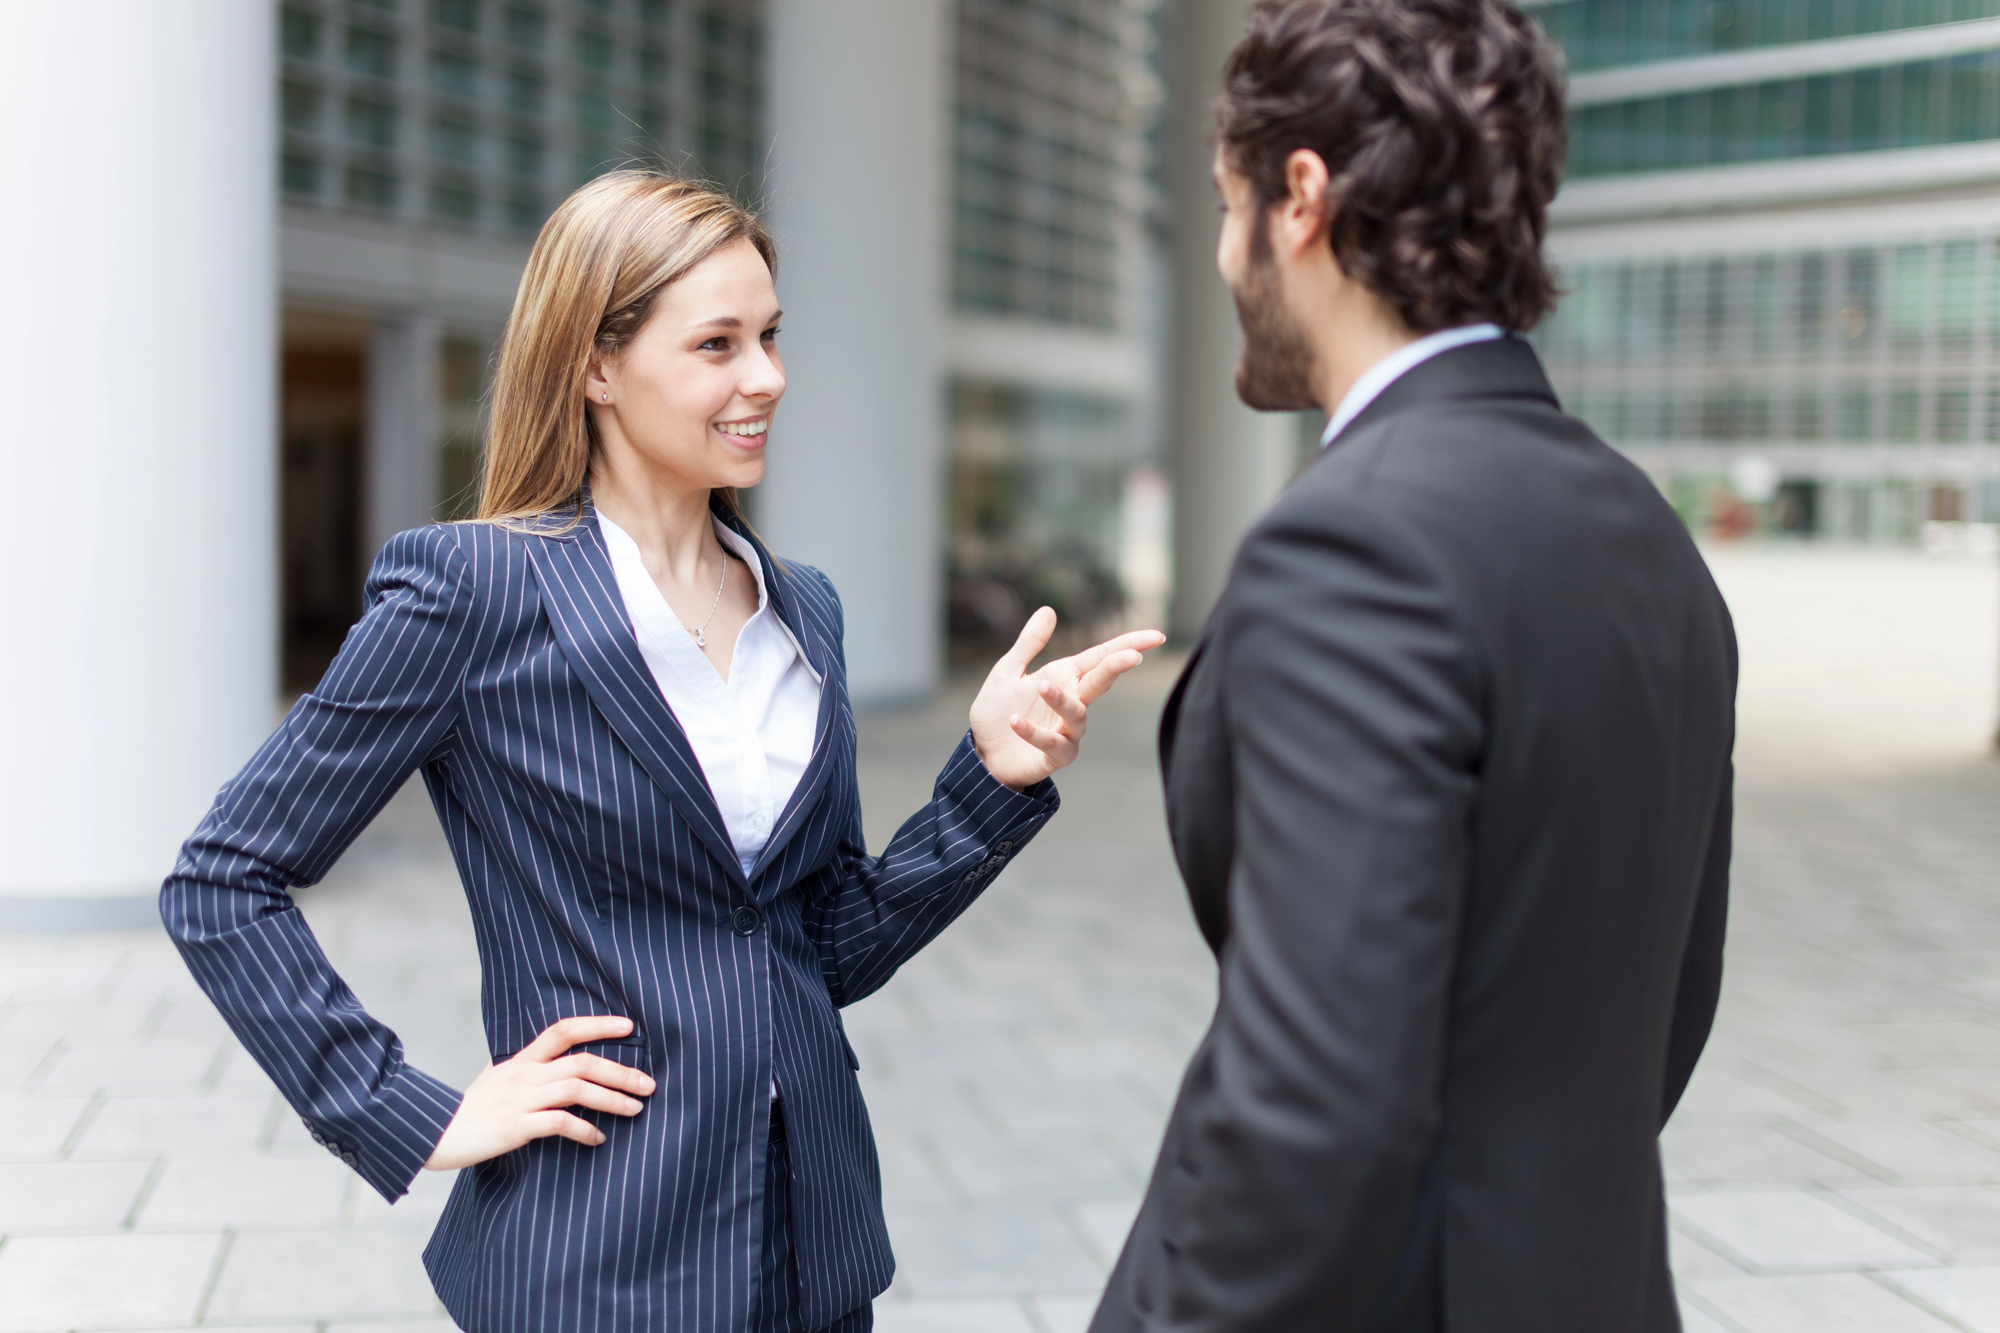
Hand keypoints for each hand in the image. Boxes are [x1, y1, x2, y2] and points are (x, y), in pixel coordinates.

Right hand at [424, 1016, 654, 1170]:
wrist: (431, 1133)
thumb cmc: (466, 1110)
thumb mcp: (493, 1079)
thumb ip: (522, 1069)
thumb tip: (546, 1062)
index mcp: (521, 1060)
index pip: (563, 1030)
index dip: (598, 1024)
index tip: (629, 1026)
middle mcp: (524, 1074)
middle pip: (582, 1062)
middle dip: (620, 1071)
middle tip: (648, 1084)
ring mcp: (520, 1099)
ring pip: (577, 1089)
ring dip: (612, 1099)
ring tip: (635, 1109)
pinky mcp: (515, 1126)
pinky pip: (560, 1123)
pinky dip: (585, 1130)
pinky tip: (599, 1138)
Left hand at [969, 608, 1165, 790]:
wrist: (982, 753)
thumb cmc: (998, 710)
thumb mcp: (1008, 670)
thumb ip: (1029, 642)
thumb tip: (1048, 609)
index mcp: (1065, 677)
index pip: (1101, 657)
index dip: (1129, 645)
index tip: (1157, 636)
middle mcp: (1073, 702)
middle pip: (1100, 682)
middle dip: (1117, 667)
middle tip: (1133, 656)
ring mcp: (1067, 731)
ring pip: (1077, 714)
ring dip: (1061, 699)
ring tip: (1042, 685)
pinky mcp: (1054, 756)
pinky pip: (1051, 743)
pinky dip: (1034, 732)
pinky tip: (1015, 721)